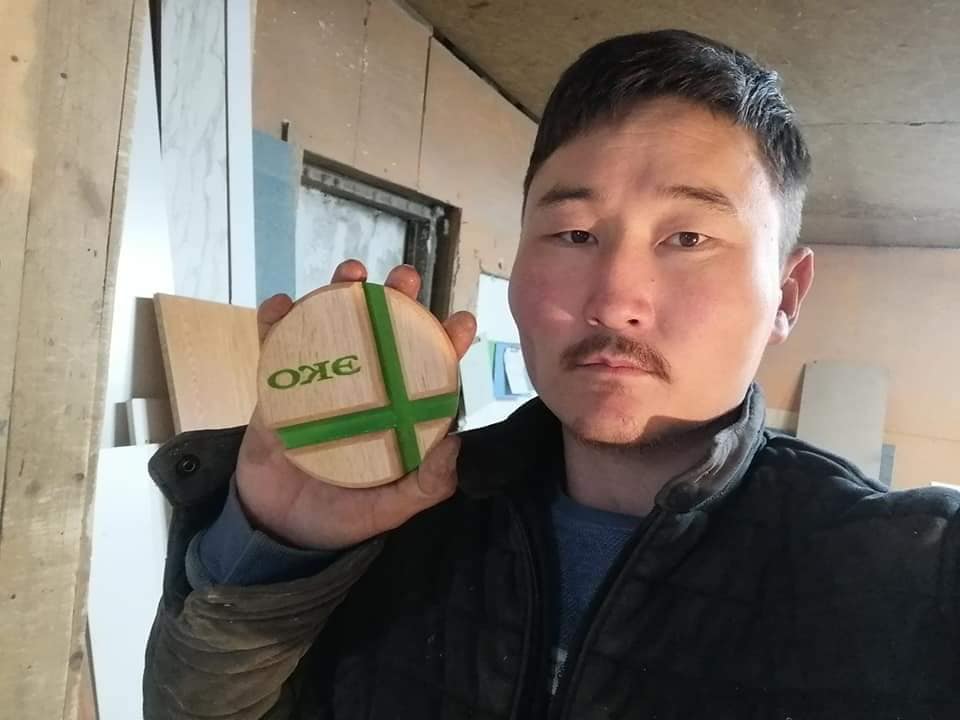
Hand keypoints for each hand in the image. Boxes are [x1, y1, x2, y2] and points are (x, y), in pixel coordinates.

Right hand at [235, 260, 476, 549]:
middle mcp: (360, 387)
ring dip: (339, 293)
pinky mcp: (275, 387)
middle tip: (404, 278)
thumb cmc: (340, 516)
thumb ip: (425, 485)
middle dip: (396, 297)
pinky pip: (273, 347)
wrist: (276, 531)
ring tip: (351, 275)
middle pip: (382, 331)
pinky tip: (283, 305)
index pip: (427, 369)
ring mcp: (317, 382)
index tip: (462, 321)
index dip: (446, 342)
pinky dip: (276, 321)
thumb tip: (456, 444)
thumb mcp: (390, 508)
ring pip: (330, 325)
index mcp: (393, 411)